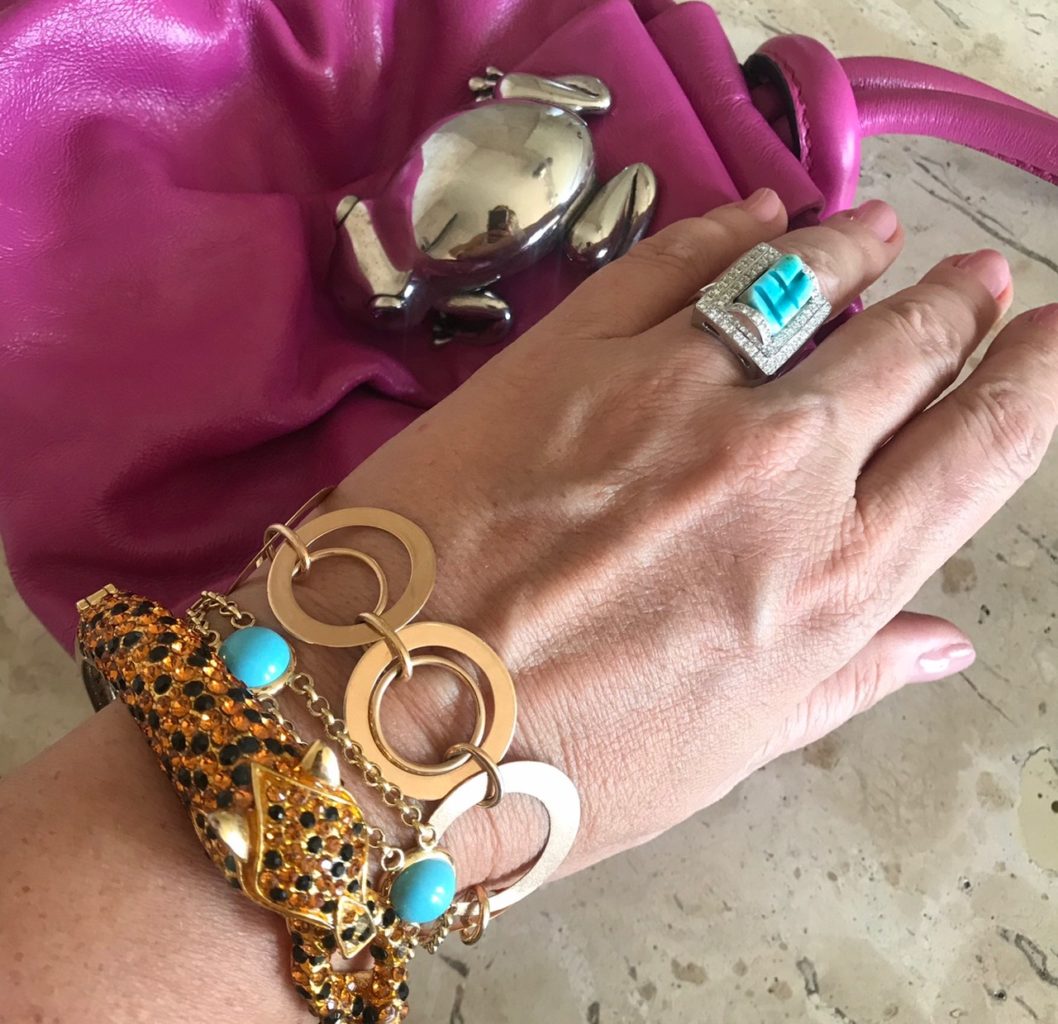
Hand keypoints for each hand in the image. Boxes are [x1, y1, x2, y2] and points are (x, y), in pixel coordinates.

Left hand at [235, 190, 1057, 891]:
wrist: (388, 720)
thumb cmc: (561, 766)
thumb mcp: (727, 748)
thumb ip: (843, 678)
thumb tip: (942, 640)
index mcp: (831, 582)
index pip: (978, 449)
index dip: (1029, 379)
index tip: (1048, 340)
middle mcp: (780, 470)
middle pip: (905, 351)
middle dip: (952, 307)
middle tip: (971, 279)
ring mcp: (678, 394)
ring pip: (807, 283)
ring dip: (859, 251)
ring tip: (880, 233)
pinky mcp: (577, 348)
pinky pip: (683, 259)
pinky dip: (734, 228)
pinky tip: (761, 216)